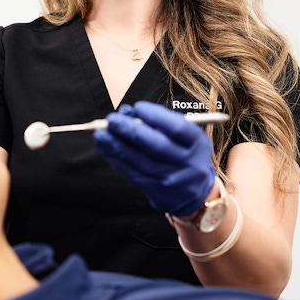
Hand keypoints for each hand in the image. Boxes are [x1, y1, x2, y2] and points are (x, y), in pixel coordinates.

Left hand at [93, 101, 215, 216]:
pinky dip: (115, 158)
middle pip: (157, 145)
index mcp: (198, 144)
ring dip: (116, 145)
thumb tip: (128, 112)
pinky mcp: (156, 191)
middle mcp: (188, 163)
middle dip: (131, 130)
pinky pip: (132, 173)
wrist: (194, 193)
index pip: (177, 128)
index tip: (138, 106)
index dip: (156, 116)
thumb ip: (161, 122)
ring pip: (140, 161)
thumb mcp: (185, 137)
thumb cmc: (184, 153)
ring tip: (101, 133)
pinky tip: (105, 147)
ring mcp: (172, 179)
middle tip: (112, 119)